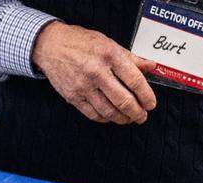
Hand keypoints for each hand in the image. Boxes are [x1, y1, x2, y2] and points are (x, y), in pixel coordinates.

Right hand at [31, 21, 156, 124]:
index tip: (151, 104)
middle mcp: (96, 72)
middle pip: (123, 101)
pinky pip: (93, 114)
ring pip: (109, 112)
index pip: (134, 80)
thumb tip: (151, 66)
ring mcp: (83, 86)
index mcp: (109, 55)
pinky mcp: (73, 97)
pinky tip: (111, 117)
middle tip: (142, 116)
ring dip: (122, 119)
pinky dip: (106, 119)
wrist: (51, 46)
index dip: (146, 96)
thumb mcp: (108, 43)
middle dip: (137, 113)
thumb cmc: (81, 42)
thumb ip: (130, 57)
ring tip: (129, 118)